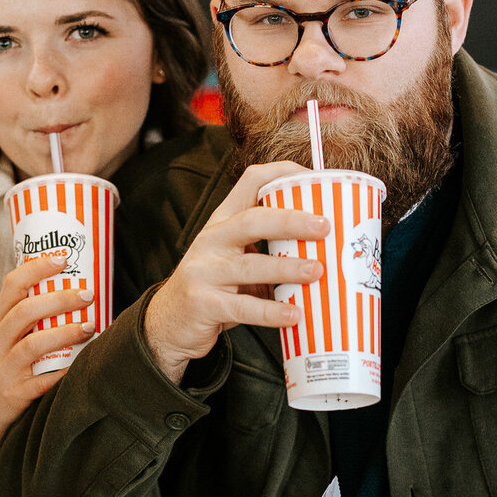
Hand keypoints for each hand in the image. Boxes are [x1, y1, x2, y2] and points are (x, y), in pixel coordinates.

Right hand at [0, 253, 95, 466]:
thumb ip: (30, 313)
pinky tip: (83, 362)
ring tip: (90, 326)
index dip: (37, 268)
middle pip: (25, 313)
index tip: (63, 258)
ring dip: (66, 333)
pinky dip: (65, 371)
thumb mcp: (6, 335)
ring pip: (33, 346)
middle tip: (88, 294)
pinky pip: (43, 381)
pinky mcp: (16, 393)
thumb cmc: (5, 362)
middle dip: (59, 300)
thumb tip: (74, 284)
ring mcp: (5, 368)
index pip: (12, 286)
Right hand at [142, 161, 328, 384]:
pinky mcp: (204, 303)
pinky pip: (243, 307)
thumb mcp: (234, 257)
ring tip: (317, 271)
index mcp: (223, 222)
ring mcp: (204, 271)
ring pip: (250, 265)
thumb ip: (268, 249)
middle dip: (290, 220)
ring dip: (287, 267)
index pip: (251, 182)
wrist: (168, 321)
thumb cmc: (214, 287)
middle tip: (324, 227)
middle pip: (251, 220)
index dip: (283, 174)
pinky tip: (294, 314)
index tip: (316, 179)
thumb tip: (327, 248)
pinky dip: (271, 312)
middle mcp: (211, 240)